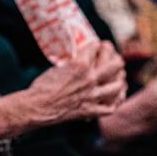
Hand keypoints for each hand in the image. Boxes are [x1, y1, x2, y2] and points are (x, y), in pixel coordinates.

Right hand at [7, 41, 126, 129]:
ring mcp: (92, 96)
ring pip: (117, 86)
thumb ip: (72, 64)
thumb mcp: (57, 68)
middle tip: (114, 59)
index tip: (96, 45)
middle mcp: (90, 79)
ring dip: (119, 81)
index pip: (95, 48)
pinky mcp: (91, 110)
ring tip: (118, 79)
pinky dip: (113, 103)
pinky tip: (113, 99)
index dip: (96, 45)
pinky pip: (110, 107)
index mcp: (80, 65)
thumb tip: (78, 60)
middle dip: (115, 59)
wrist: (37, 107)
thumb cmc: (42, 86)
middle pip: (115, 65)